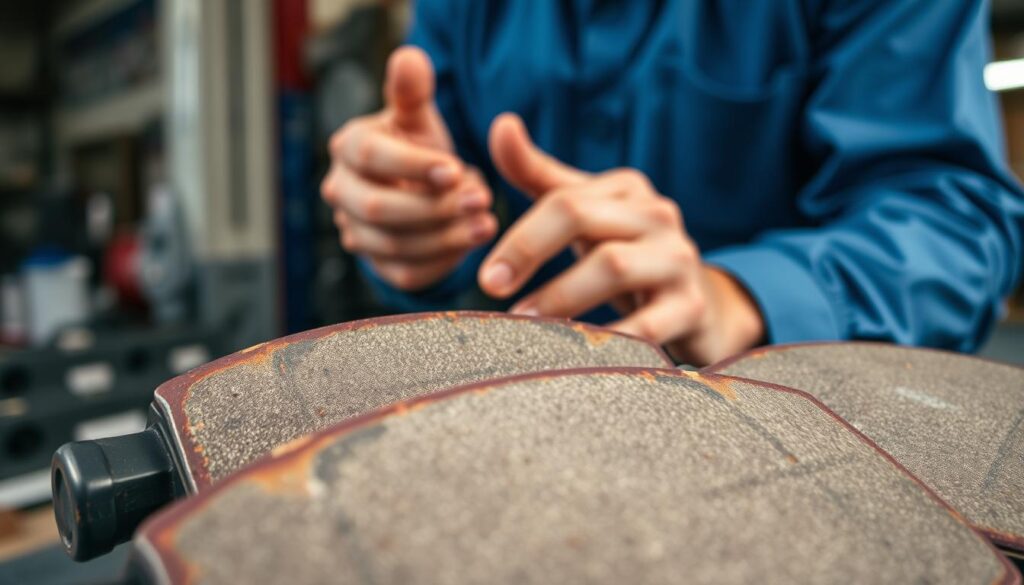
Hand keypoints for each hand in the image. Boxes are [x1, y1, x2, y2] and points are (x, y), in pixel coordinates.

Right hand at [321, 46, 497, 290]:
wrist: (422, 191)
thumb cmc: (419, 148)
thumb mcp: (419, 118)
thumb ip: (413, 92)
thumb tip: (410, 57)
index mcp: (349, 148)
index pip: (370, 158)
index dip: (413, 165)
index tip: (456, 168)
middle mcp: (341, 193)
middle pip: (376, 209)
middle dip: (432, 207)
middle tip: (482, 199)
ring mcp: (355, 233)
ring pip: (393, 245)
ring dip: (445, 237)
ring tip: (488, 223)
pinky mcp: (378, 266)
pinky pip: (405, 273)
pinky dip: (442, 261)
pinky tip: (472, 244)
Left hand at [478, 113, 763, 364]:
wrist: (697, 306)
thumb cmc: (625, 254)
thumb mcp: (586, 213)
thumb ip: (538, 174)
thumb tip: (502, 125)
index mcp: (626, 191)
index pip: (562, 200)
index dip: (519, 237)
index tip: (487, 278)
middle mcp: (657, 215)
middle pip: (582, 220)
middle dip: (529, 252)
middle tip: (493, 291)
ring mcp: (678, 259)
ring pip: (611, 266)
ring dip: (560, 296)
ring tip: (526, 324)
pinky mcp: (692, 307)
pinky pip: (648, 323)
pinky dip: (609, 338)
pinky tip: (578, 355)